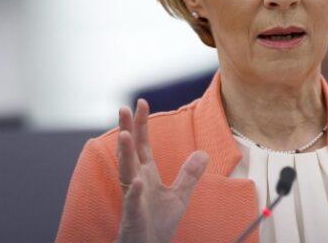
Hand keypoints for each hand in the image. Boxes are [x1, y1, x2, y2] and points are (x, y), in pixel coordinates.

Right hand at [116, 99, 208, 242]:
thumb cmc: (158, 225)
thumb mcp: (179, 196)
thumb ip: (189, 174)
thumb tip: (203, 153)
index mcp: (146, 175)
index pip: (143, 145)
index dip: (142, 124)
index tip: (141, 103)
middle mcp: (136, 182)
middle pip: (130, 152)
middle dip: (127, 130)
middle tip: (124, 108)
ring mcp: (133, 199)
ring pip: (126, 173)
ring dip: (125, 154)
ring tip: (125, 135)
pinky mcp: (133, 217)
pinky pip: (132, 203)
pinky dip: (134, 192)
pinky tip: (137, 181)